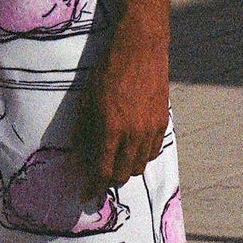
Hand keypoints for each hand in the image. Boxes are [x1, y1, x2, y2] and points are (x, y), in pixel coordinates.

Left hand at [78, 23, 170, 193]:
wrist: (140, 48)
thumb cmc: (108, 71)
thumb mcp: (87, 100)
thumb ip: (83, 132)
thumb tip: (79, 158)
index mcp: (111, 128)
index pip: (102, 170)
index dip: (93, 186)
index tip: (85, 194)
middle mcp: (134, 133)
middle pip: (123, 174)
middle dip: (109, 180)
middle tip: (98, 177)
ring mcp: (151, 128)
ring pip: (140, 166)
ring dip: (126, 169)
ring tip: (115, 162)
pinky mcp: (163, 121)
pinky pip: (153, 151)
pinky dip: (141, 156)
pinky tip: (132, 149)